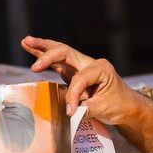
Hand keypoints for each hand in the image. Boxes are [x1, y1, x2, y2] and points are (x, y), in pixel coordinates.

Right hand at [21, 36, 140, 122]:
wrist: (127, 106)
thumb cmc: (119, 105)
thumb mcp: (104, 108)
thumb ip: (86, 108)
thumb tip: (69, 111)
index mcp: (101, 68)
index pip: (79, 79)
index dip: (73, 95)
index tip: (71, 111)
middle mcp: (90, 63)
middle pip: (66, 52)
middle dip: (48, 54)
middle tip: (33, 59)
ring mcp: (81, 66)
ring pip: (60, 53)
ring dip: (43, 48)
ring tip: (26, 41)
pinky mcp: (74, 72)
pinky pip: (58, 62)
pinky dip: (45, 57)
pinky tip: (31, 48)